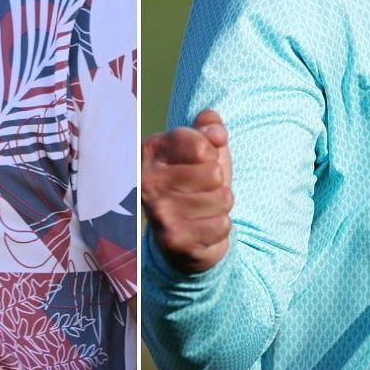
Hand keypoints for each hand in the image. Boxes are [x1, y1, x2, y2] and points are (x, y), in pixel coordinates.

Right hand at [141, 109, 232, 273]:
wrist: (185, 234)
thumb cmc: (196, 182)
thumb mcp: (204, 150)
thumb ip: (211, 128)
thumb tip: (217, 134)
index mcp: (151, 151)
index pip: (201, 144)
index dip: (213, 153)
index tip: (202, 161)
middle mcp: (147, 181)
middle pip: (214, 173)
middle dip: (218, 183)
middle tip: (202, 190)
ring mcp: (158, 212)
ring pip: (222, 199)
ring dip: (221, 206)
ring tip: (203, 209)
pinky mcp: (173, 240)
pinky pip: (223, 225)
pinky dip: (220, 227)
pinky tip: (202, 228)